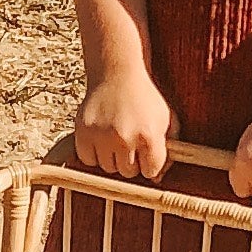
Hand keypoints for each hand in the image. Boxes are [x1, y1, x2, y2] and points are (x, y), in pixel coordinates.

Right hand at [75, 62, 173, 180]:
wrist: (116, 73)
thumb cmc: (144, 98)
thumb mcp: (166, 119)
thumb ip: (169, 149)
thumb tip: (156, 179)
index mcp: (149, 135)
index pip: (150, 171)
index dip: (149, 163)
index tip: (146, 153)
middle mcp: (124, 138)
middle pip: (128, 172)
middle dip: (132, 161)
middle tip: (131, 143)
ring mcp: (101, 136)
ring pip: (108, 168)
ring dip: (113, 158)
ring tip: (116, 139)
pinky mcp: (83, 132)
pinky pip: (88, 160)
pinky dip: (94, 154)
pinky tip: (101, 139)